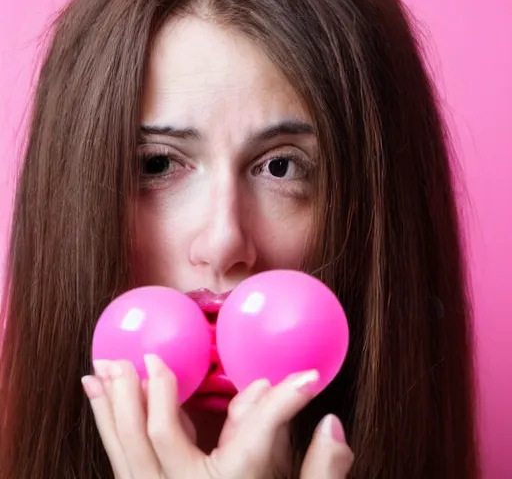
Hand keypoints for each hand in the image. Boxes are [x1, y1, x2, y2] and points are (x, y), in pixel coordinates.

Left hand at [82, 356, 352, 478]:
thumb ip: (321, 472)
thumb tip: (330, 423)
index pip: (258, 432)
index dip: (286, 401)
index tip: (307, 379)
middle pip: (159, 434)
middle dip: (153, 389)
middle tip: (151, 355)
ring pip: (125, 446)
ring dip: (114, 402)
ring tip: (104, 367)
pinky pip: (118, 457)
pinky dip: (107, 423)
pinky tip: (99, 397)